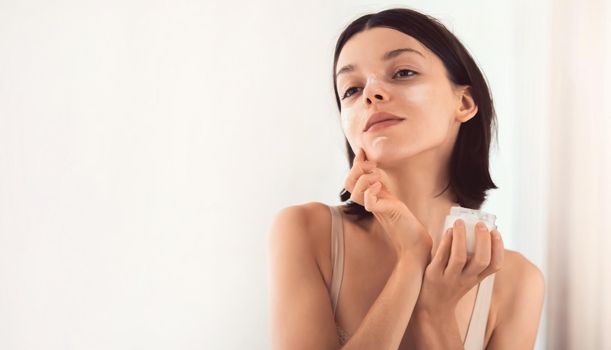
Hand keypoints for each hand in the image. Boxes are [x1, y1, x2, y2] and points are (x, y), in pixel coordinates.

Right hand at [343, 147, 431, 263]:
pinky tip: (381, 187)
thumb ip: (379, 184)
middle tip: (373, 166)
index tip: (363, 151)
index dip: (355, 163)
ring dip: (365, 179)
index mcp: (368, 196)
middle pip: (348, 183)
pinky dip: (371, 192)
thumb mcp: (389, 197)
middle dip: (357, 169)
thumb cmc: (404, 221)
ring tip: (379, 177)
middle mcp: (368, 201)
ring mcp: (375, 208)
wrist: (415, 241)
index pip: (351, 178)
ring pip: (354, 192)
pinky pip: (368, 201)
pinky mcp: (384, 213)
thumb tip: (373, 168)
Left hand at [414, 218, 504, 315]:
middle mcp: (466, 279)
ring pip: (459, 258)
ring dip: (461, 238)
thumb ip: (471, 258)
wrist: (433, 306)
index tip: (496, 231)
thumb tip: (473, 226)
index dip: (499, 248)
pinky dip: (445, 242)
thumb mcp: (467, 276)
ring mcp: (449, 277)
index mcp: (477, 277)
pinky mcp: (433, 275)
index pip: (495, 265)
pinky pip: (441, 257)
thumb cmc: (451, 284)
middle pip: (481, 261)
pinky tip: (448, 231)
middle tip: (480, 224)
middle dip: (483, 241)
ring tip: (459, 222)